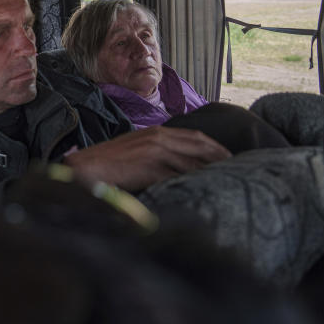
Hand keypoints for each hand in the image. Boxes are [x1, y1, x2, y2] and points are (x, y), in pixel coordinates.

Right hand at [64, 126, 230, 191]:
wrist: (83, 169)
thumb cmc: (107, 165)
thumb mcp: (134, 152)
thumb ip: (155, 154)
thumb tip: (175, 167)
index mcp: (156, 132)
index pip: (195, 136)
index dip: (216, 147)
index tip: (231, 158)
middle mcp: (158, 138)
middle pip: (200, 146)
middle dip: (221, 158)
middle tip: (240, 170)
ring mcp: (155, 151)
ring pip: (193, 163)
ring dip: (211, 173)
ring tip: (228, 183)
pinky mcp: (150, 167)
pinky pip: (178, 177)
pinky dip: (193, 184)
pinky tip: (204, 192)